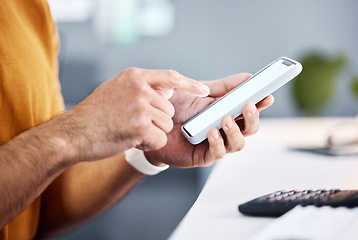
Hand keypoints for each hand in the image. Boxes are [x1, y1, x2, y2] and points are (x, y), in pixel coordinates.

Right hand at [62, 68, 209, 162]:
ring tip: (129, 130)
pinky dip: (149, 144)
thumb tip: (169, 89)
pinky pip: (160, 139)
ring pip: (166, 125)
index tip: (204, 91)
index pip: (171, 77)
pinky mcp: (140, 127)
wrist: (73, 133)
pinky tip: (130, 139)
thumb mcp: (116, 89)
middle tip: (133, 123)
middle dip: (157, 120)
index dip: (191, 84)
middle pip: (169, 109)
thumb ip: (142, 87)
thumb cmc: (95, 114)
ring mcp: (140, 107)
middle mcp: (140, 89)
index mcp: (135, 76)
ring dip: (152, 132)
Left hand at [144, 73, 273, 166]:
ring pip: (238, 143)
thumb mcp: (200, 92)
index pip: (251, 109)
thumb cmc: (177, 108)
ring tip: (225, 118)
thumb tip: (248, 77)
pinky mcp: (203, 156)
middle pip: (250, 128)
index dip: (261, 103)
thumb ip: (223, 86)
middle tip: (248, 105)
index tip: (267, 95)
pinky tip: (211, 132)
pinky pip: (218, 153)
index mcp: (228, 112)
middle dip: (252, 118)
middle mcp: (225, 129)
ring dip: (235, 131)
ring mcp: (216, 143)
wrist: (152, 123)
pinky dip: (218, 142)